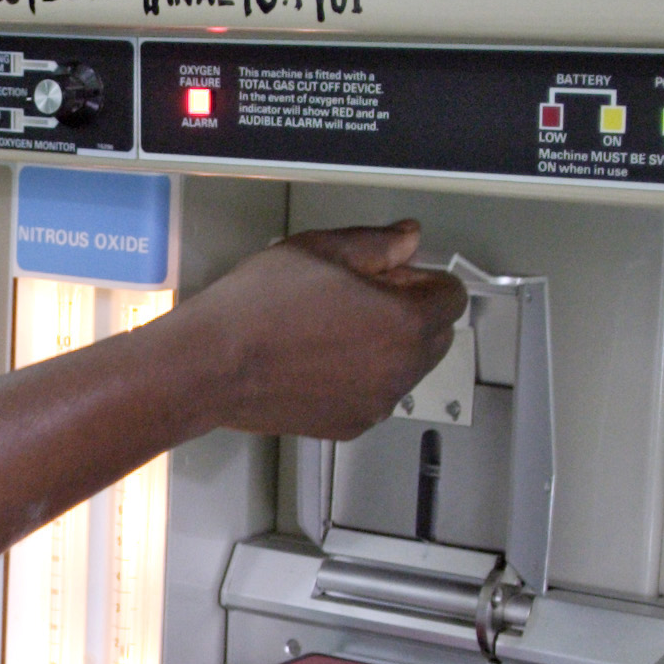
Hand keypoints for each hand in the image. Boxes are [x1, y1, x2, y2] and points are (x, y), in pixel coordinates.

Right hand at [175, 222, 464, 440]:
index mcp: (405, 322)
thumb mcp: (320, 250)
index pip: (451, 297)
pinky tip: (320, 358)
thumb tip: (407, 238)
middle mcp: (401, 369)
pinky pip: (376, 394)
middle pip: (437, 336)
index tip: (391, 273)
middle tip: (361, 297)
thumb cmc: (257, 307)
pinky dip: (362, 377)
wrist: (212, 364)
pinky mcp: (352, 424)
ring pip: (408, 368)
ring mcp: (377, 403)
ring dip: (389, 347)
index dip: (421, 278)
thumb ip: (378, 243)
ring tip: (334, 329)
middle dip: (412, 313)